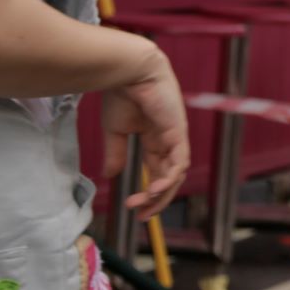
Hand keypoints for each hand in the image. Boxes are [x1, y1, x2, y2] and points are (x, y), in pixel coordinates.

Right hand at [101, 48, 190, 221]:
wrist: (128, 72)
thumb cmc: (121, 95)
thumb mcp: (115, 131)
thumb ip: (116, 154)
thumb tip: (111, 176)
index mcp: (155, 139)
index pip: (157, 171)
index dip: (149, 192)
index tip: (134, 210)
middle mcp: (168, 140)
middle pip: (169, 177)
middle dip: (157, 199)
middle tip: (142, 217)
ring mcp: (175, 136)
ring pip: (175, 172)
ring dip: (161, 192)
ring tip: (144, 205)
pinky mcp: (177, 131)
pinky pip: (178, 160)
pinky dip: (168, 177)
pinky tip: (154, 189)